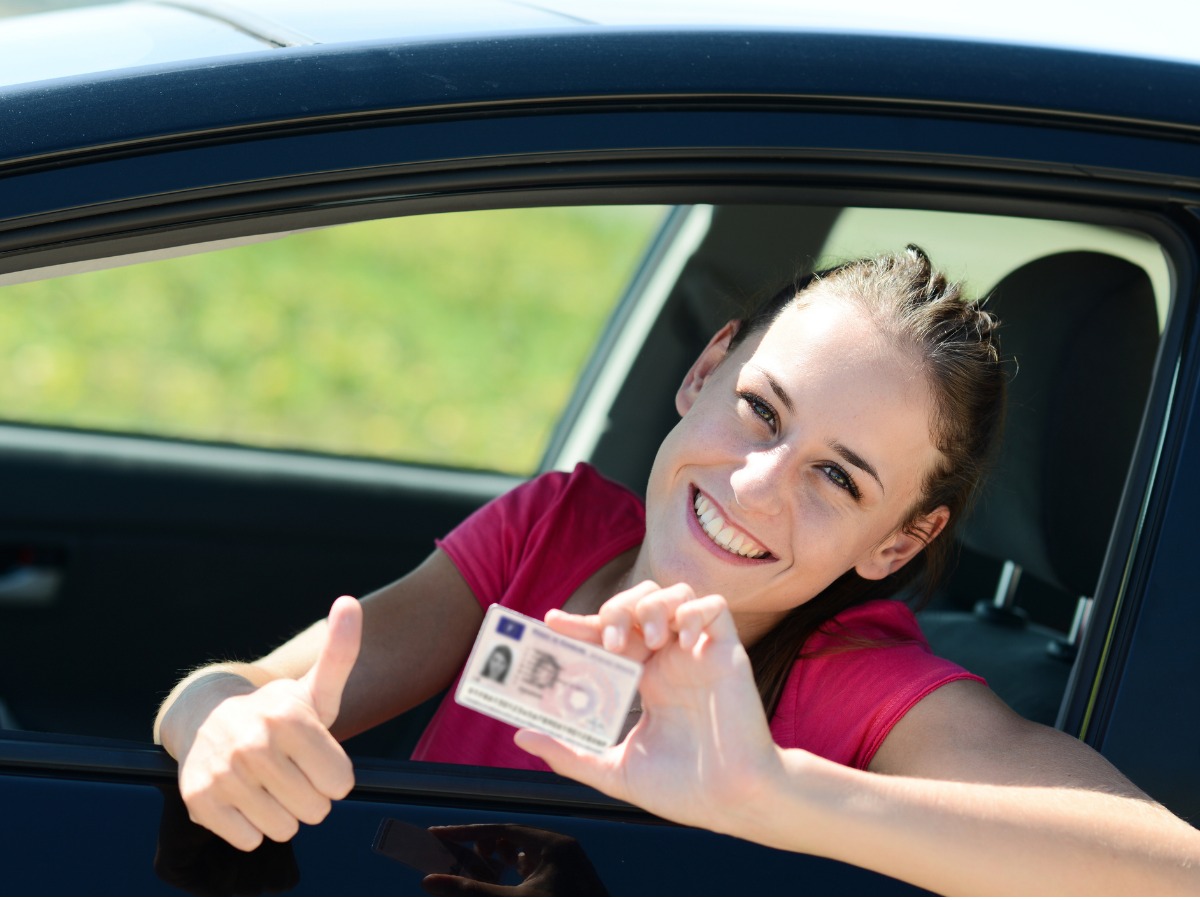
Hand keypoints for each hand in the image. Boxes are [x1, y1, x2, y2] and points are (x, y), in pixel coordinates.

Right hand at [176, 596, 360, 850]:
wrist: (207, 717)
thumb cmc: (278, 711)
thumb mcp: (315, 687)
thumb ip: (341, 651)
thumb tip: (349, 601)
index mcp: (290, 717)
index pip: (341, 784)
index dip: (334, 776)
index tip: (317, 758)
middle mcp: (254, 744)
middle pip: (316, 810)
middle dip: (310, 797)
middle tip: (291, 772)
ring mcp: (224, 773)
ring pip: (284, 829)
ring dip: (282, 814)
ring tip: (268, 784)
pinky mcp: (199, 800)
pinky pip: (250, 839)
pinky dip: (252, 828)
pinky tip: (244, 797)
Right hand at [421, 824, 605, 895]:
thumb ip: (470, 890)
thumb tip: (429, 881)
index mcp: (554, 846)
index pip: (501, 829)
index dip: (467, 833)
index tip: (438, 834)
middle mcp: (564, 849)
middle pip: (513, 837)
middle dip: (482, 845)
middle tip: (457, 853)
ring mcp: (569, 865)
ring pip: (525, 853)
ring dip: (499, 858)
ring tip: (478, 865)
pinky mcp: (570, 880)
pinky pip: (537, 867)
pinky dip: (515, 871)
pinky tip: (501, 879)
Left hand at [520, 585, 783, 834]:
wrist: (733, 802)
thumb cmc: (682, 790)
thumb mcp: (614, 770)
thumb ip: (569, 754)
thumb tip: (521, 737)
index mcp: (645, 679)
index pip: (608, 635)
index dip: (580, 623)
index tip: (551, 623)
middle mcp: (669, 660)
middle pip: (638, 603)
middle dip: (616, 609)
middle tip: (607, 640)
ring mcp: (698, 653)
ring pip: (675, 594)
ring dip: (652, 606)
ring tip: (645, 639)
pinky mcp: (727, 652)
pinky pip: (714, 607)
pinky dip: (694, 611)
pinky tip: (682, 641)